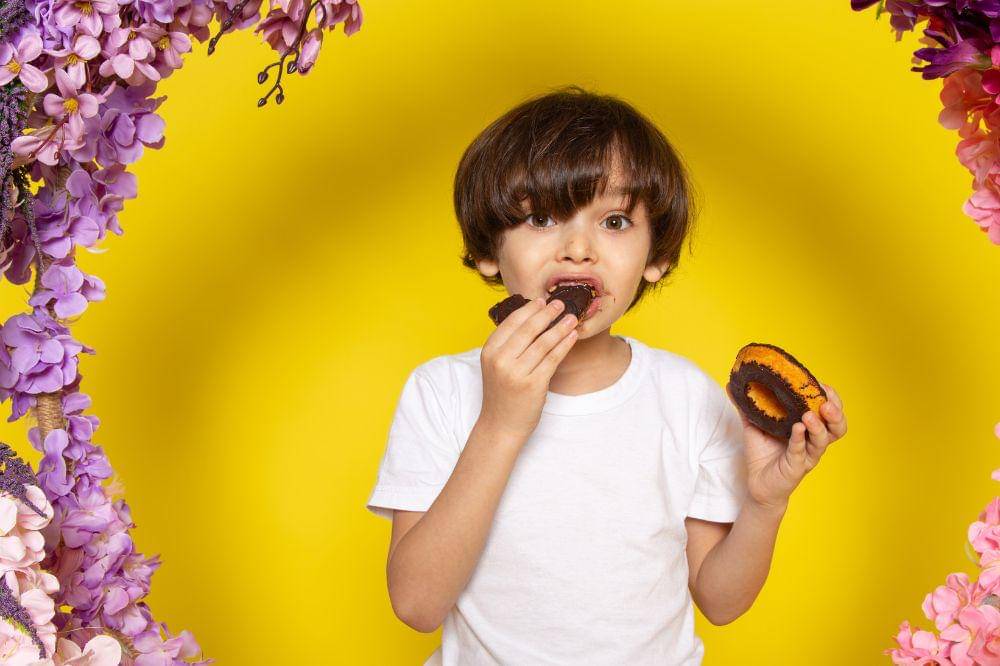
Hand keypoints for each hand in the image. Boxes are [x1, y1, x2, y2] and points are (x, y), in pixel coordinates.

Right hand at [478, 296, 579, 440]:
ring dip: (560, 327)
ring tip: (572, 318)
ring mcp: (516, 373)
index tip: (541, 301)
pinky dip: (564, 345)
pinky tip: (572, 336)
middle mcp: (500, 361)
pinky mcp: (533, 385)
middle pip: (528, 330)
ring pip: (543, 343)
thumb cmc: (502, 393)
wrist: (501, 425)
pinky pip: (552, 359)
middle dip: (546, 314)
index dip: (528, 309)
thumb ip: (507, 344)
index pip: (511, 323)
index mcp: (489, 351)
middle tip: (560, 303)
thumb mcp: (496, 365)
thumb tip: (530, 317)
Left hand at [725, 382, 847, 510]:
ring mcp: (807, 454)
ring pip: (824, 440)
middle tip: (826, 401)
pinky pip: (801, 451)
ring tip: (809, 415)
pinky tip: (797, 428)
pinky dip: (799, 439)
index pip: (828, 410)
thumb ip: (746, 406)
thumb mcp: (754, 425)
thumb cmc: (762, 453)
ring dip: (819, 426)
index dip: (829, 397)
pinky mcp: (797, 466)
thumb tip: (731, 385)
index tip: (819, 383)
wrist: (757, 483)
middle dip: (835, 411)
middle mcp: (812, 440)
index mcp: (808, 427)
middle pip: (837, 426)